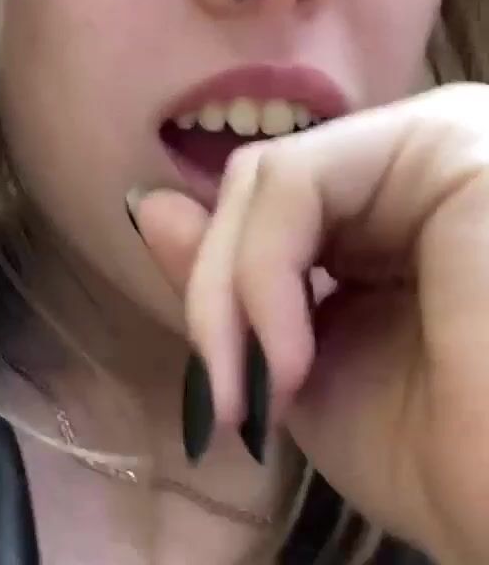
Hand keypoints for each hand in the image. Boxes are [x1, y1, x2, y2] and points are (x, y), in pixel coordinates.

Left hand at [132, 83, 488, 562]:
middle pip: (262, 187)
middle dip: (219, 296)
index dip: (226, 293)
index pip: (272, 207)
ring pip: (268, 179)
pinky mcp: (444, 140)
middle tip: (225, 398)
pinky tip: (287, 359)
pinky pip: (295, 182)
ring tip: (256, 388)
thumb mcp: (305, 366)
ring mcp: (436, 137)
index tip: (223, 396)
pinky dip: (262, 276)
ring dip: (234, 293)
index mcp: (400, 205)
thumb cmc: (446, 458)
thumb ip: (234, 281)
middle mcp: (419, 158)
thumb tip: (148, 202)